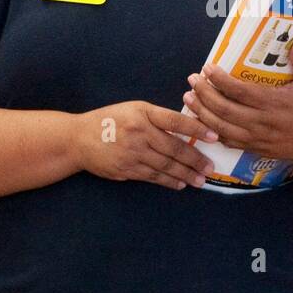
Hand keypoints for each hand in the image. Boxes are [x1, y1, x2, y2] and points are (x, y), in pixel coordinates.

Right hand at [73, 100, 218, 190]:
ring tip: (201, 180)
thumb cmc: (110, 120)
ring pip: (166, 166)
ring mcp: (133, 153)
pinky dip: (169, 181)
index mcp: (143, 113)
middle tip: (211, 168)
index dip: (196, 129)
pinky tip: (181, 184)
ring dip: (186, 174)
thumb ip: (157, 117)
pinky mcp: (127, 169)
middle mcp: (139, 133)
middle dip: (196, 160)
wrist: (78, 138)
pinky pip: (153, 177)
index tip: (214, 137)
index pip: (175, 121)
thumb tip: (187, 129)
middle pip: (174, 148)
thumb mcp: (133, 109)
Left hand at [183, 38, 292, 165]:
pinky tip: (201, 121)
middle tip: (192, 80)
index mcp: (274, 103)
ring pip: (221, 127)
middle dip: (204, 94)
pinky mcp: (255, 149)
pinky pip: (228, 142)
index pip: (240, 91)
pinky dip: (212, 132)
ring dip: (202, 113)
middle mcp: (262, 122)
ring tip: (189, 98)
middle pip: (224, 109)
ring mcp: (256, 138)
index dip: (220, 80)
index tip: (207, 68)